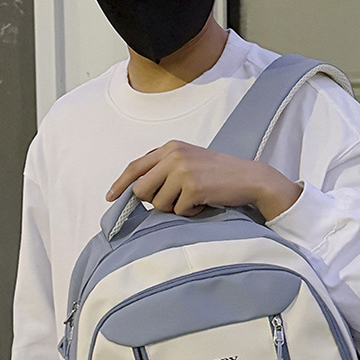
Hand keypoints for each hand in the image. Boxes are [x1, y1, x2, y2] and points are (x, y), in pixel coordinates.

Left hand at [106, 140, 302, 221]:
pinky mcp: (192, 186)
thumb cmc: (220, 174)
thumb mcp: (190, 162)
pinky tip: (202, 203)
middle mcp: (173, 155)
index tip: (110, 197)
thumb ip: (165, 169)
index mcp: (170, 147)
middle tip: (174, 202)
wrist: (250, 178)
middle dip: (153, 201)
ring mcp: (182, 170)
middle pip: (142, 189)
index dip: (121, 184)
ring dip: (174, 209)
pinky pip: (178, 211)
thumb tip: (140, 191)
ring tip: (193, 200)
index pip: (136, 166)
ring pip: (158, 203)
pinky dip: (189, 213)